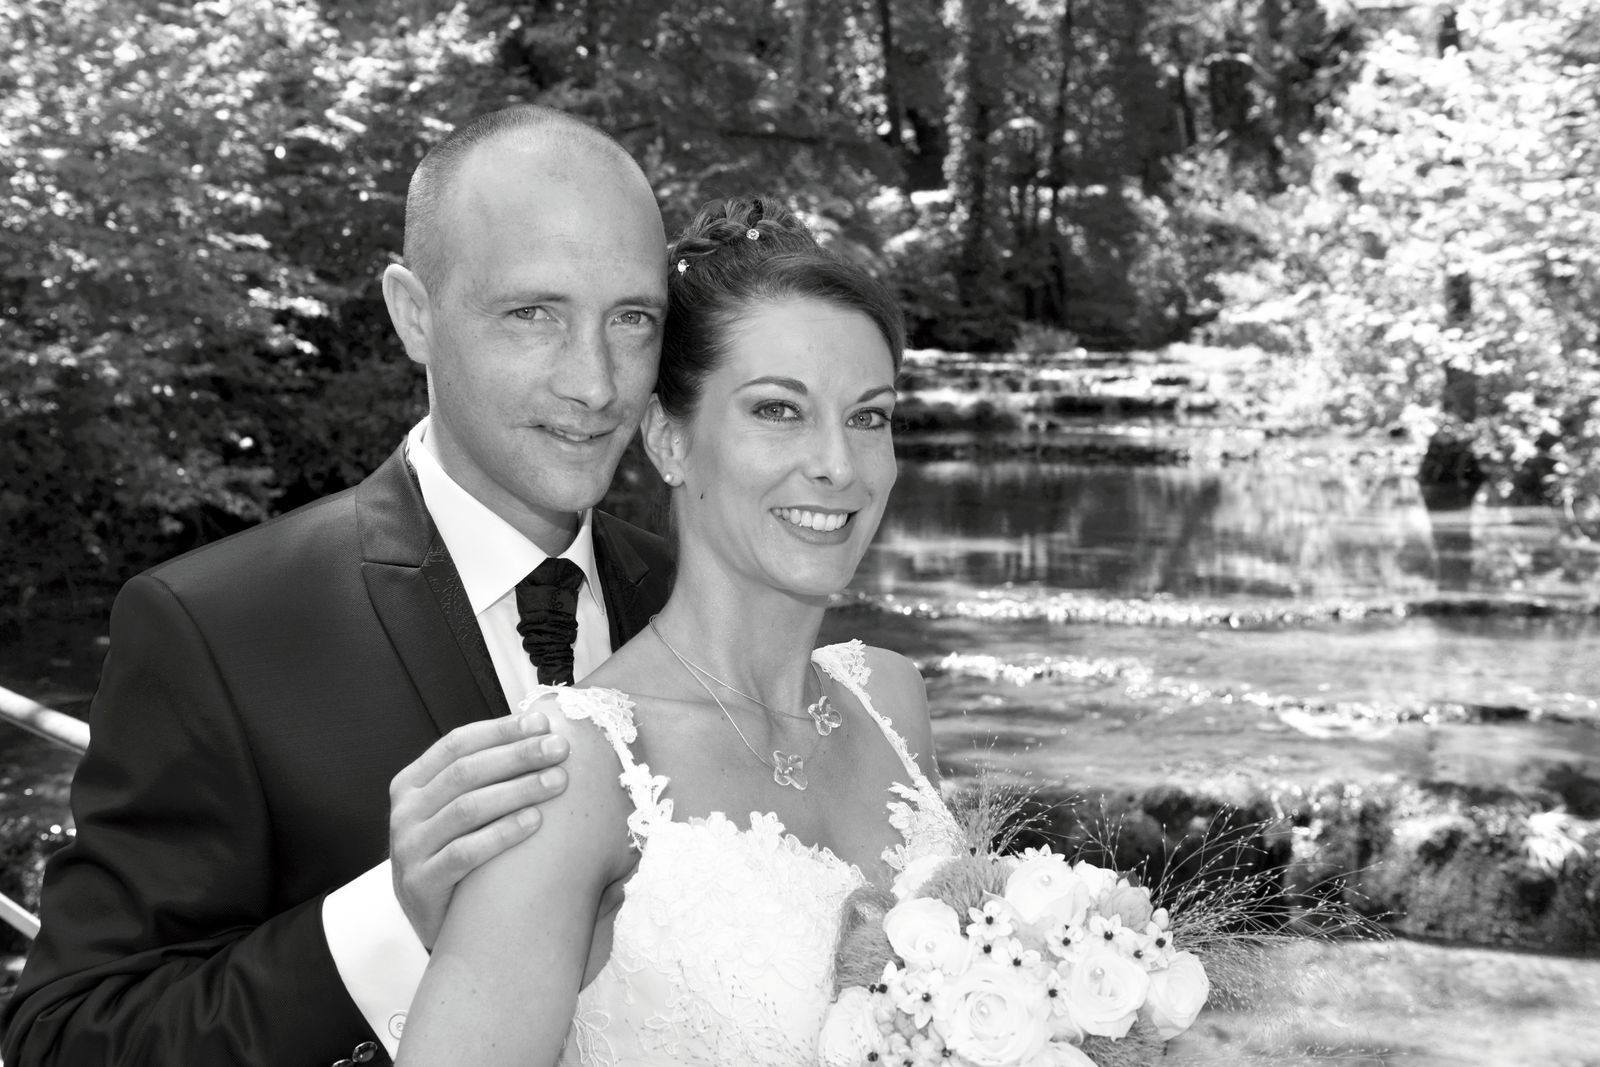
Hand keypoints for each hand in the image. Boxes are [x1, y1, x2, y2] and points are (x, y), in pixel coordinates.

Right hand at [389, 710, 569, 948]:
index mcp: (411, 783)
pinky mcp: (420, 884)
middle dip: (517, 755)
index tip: (543, 724)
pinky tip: (536, 822)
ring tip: (558, 781)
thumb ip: (483, 775)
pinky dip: (502, 834)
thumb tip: (539, 732)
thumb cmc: (455, 852)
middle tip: (559, 748)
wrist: (432, 919)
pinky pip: (464, 853)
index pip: (457, 744)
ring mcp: (409, 848)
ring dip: (517, 790)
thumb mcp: (456, 809)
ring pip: (467, 809)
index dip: (501, 731)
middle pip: (465, 772)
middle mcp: (405, 812)